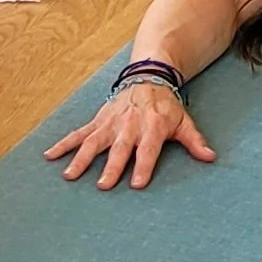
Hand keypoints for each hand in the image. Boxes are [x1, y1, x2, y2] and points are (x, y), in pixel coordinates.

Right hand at [44, 82, 215, 189]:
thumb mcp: (183, 121)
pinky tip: (50, 156)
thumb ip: (194, 141)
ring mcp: (111, 123)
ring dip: (82, 159)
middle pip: (120, 148)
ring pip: (94, 142)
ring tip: (70, 175)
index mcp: (151, 127)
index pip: (148, 149)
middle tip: (104, 185)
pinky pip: (79, 133)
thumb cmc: (166, 106)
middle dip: (112, 166)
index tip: (137, 184)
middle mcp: (129, 125)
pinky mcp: (98, 120)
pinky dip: (64, 144)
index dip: (143, 166)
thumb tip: (211, 157)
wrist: (148, 76)